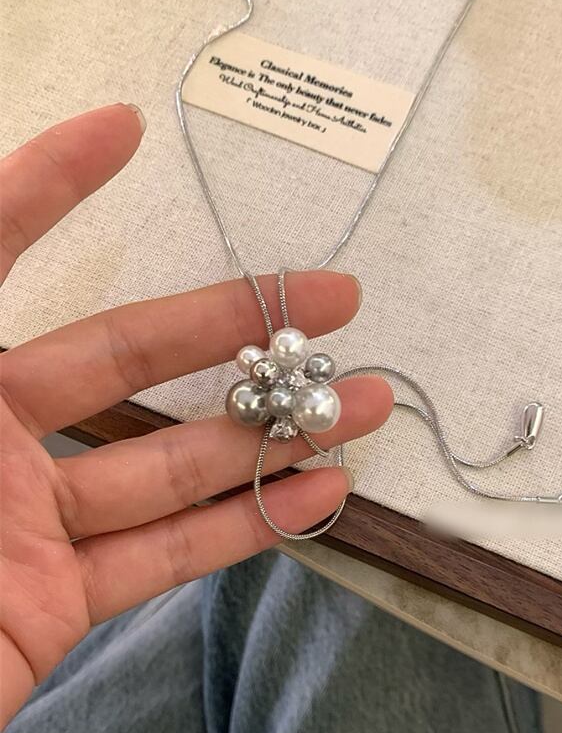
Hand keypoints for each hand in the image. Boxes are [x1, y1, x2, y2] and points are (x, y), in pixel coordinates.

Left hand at [0, 104, 391, 727]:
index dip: (49, 186)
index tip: (123, 130)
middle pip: (125, 358)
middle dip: (231, 323)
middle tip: (327, 298)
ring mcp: (24, 522)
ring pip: (166, 464)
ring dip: (269, 435)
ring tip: (358, 403)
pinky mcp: (53, 603)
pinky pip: (162, 556)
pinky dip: (244, 528)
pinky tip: (315, 495)